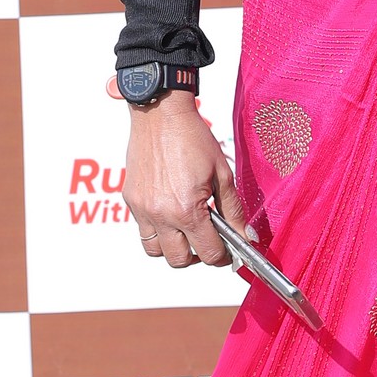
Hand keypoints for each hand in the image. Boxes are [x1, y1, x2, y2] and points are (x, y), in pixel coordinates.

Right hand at [106, 83, 244, 269]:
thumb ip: (234, 210)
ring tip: (186, 232)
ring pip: (155, 251)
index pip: (208, 254)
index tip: (228, 252)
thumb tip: (245, 236)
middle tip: (208, 242)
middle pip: (179, 261)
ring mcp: (142, 209)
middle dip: (197, 256)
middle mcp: (161, 215)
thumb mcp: (222, 174)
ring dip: (173, 248)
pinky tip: (170, 212)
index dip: (222, 257)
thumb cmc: (192, 138)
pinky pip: (143, 230)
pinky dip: (157, 230)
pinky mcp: (131, 200)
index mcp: (187, 210)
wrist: (161, 114)